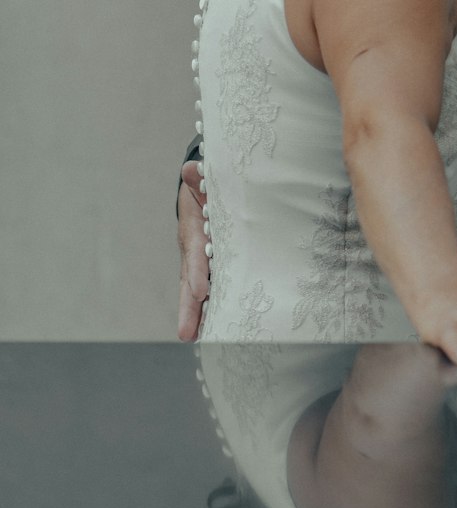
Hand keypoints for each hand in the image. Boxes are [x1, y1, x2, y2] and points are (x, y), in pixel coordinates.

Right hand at [177, 160, 208, 341]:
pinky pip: (214, 286)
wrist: (205, 190)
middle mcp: (195, 250)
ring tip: (197, 338)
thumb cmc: (206, 187)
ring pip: (198, 290)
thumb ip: (199, 178)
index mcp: (194, 230)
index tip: (199, 290)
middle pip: (189, 282)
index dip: (196, 271)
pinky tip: (218, 327)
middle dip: (188, 307)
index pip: (195, 252)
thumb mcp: (202, 181)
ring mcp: (201, 261)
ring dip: (197, 313)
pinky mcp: (212, 266)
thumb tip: (190, 169)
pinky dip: (212, 306)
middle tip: (186, 333)